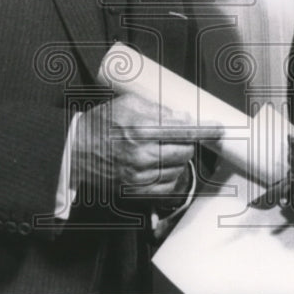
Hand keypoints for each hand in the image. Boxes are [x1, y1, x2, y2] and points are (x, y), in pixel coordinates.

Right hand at [71, 93, 221, 197]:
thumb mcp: (126, 104)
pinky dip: (171, 175)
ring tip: (166, 149)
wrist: (75, 152)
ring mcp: (139, 176)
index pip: (183, 130)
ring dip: (179, 158)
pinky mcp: (136, 190)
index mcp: (140, 129)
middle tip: (180, 135)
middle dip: (188, 142)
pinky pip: (167, 187)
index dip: (204, 129)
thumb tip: (182, 117)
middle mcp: (142, 154)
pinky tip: (162, 165)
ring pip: (178, 169)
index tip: (218, 128)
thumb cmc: (100, 124)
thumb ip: (157, 108)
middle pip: (185, 151)